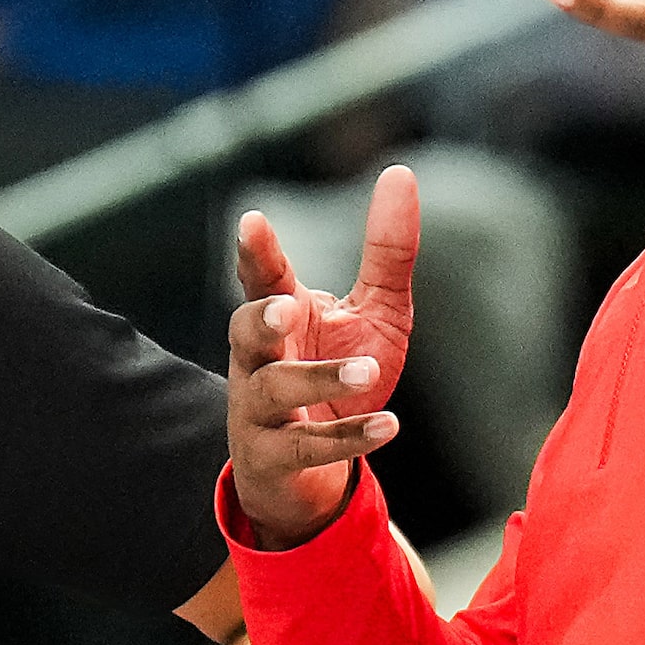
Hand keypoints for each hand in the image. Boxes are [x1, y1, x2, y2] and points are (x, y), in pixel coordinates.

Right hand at [227, 165, 417, 547]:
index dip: (254, 253)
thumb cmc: (340, 375)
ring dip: (320, 380)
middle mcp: (257, 360)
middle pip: (244, 333)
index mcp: (278, 316)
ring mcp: (258, 411)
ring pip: (273, 390)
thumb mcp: (375, 312)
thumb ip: (386, 251)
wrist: (313, 472)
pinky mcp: (273, 458)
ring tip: (368, 372)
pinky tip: (388, 426)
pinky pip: (304, 447)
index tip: (252, 223)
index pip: (260, 279)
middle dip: (261, 318)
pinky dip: (347, 436)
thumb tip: (400, 172)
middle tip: (288, 307)